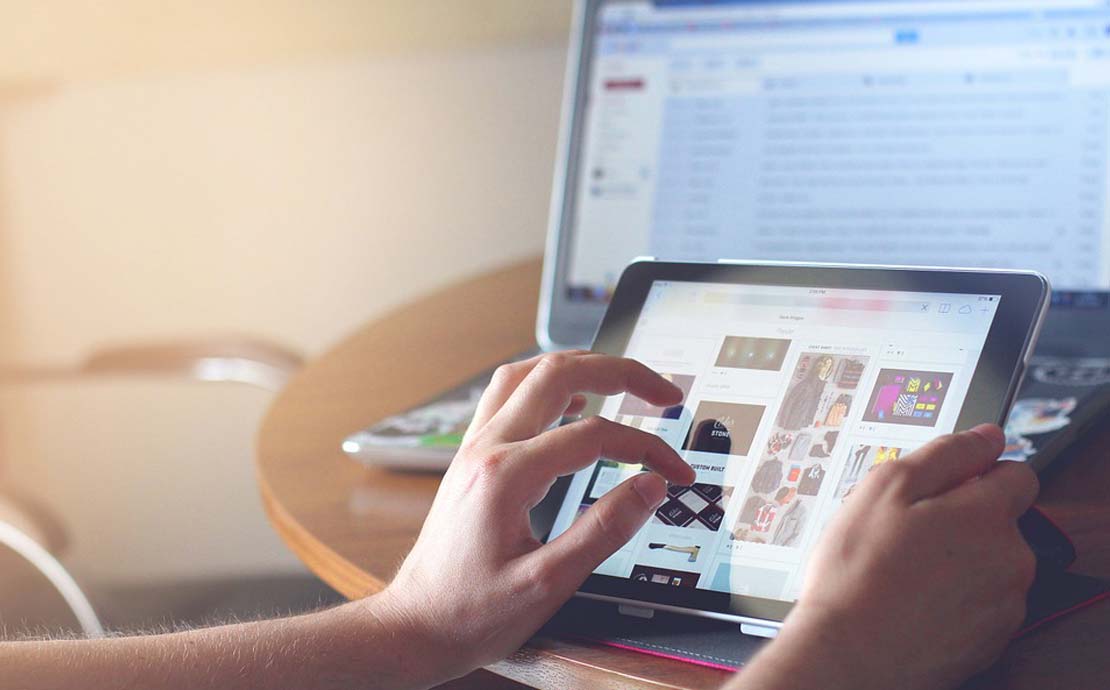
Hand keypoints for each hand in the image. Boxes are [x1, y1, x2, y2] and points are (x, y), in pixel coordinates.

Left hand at [371, 351, 695, 685]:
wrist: (414, 626)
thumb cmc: (470, 612)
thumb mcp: (547, 585)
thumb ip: (603, 532)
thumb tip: (649, 488)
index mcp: (505, 476)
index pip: (593, 435)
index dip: (646, 446)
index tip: (674, 471)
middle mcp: (486, 448)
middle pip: (557, 374)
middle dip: (620, 372)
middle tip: (664, 392)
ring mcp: (474, 448)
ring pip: (527, 372)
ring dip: (581, 367)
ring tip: (622, 380)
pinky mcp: (471, 458)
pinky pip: (508, 395)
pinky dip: (547, 384)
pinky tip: (572, 402)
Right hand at [731, 425, 1037, 689]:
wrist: (849, 655)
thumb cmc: (858, 573)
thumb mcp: (885, 488)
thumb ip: (945, 454)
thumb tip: (986, 437)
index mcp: (988, 515)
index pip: (1016, 472)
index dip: (976, 472)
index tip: (941, 486)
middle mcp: (1011, 559)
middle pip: (1000, 520)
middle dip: (961, 518)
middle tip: (906, 531)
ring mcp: (1005, 603)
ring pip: (990, 562)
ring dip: (958, 559)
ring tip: (904, 568)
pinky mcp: (992, 639)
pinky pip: (981, 602)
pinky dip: (955, 597)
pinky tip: (914, 599)